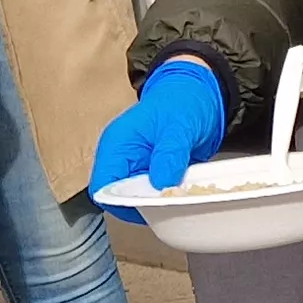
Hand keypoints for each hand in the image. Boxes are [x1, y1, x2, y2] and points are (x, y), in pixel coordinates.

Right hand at [91, 57, 227, 194]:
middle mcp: (120, 158)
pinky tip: (181, 197)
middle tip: (169, 207)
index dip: (120, 203)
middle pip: (117, 197)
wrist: (199, 93)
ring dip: (154, 204)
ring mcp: (135, 166)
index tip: (149, 208)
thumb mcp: (180, 126)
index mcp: (117, 145)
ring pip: (134, 198)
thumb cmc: (184, 102)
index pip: (102, 186)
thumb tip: (161, 184)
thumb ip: (170, 153)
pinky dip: (164, 198)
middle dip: (141, 206)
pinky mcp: (150, 173)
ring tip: (178, 202)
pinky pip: (151, 194)